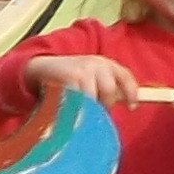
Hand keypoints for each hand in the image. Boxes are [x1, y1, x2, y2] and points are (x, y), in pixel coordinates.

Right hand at [17, 53, 140, 107]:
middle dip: (104, 104)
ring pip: (94, 98)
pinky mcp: (69, 79)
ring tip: (81, 110)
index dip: (131, 92)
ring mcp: (82, 70)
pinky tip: (71, 109)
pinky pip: (79, 100)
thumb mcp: (92, 76)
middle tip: (95, 110)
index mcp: (105, 63)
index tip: (132, 107)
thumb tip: (126, 105)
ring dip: (89, 108)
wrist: (42, 65)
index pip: (125, 76)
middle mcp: (96, 64)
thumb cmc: (70, 76)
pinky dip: (77, 108)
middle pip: (109, 90)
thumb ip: (107, 87)